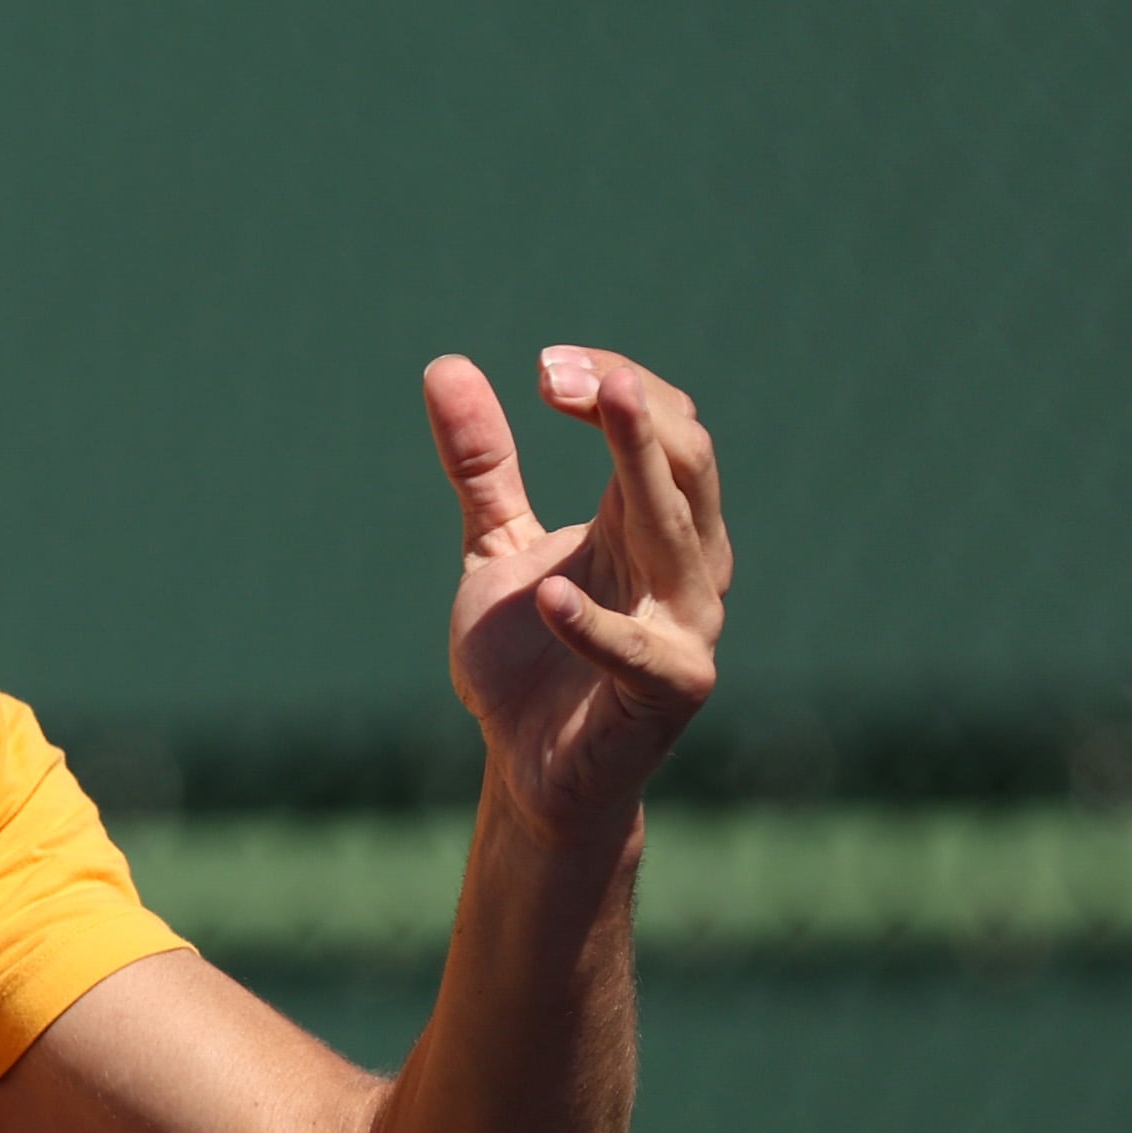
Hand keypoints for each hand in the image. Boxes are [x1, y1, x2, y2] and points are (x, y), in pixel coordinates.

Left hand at [427, 347, 730, 846]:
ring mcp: (686, 624)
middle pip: (685, 460)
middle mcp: (686, 561)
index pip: (663, 425)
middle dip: (630, 406)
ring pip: (680, 528)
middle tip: (556, 372)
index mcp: (653, 520)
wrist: (530, 767)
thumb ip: (481, 466)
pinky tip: (548, 599)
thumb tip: (445, 365)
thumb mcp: (496, 546)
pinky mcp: (671, 688)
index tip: (543, 369)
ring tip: (604, 404)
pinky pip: (639, 650)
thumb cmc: (531, 656)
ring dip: (641, 461)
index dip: (613, 383)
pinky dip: (595, 625)